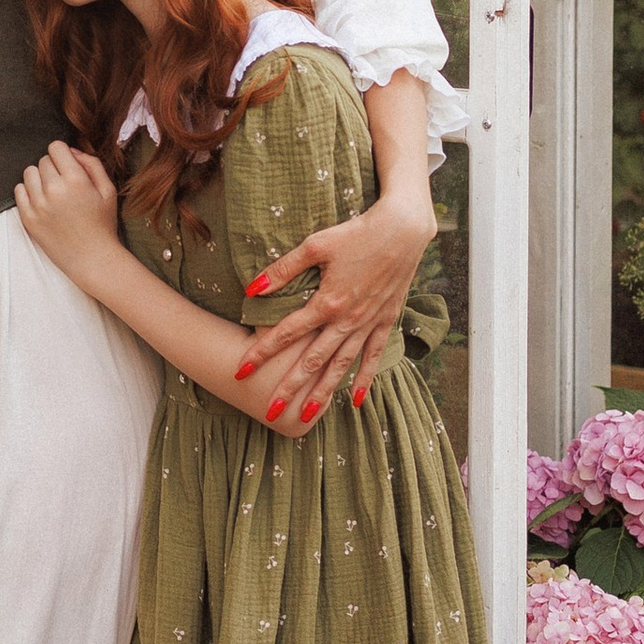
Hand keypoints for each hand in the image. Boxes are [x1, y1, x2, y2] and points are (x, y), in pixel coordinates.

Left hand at [16, 143, 122, 283]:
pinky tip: (42, 201)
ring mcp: (38, 205)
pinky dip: (28, 192)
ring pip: (29, 173)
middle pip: (43, 160)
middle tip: (65, 184)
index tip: (68, 165)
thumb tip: (71, 150)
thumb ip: (91, 163)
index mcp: (75, 180)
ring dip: (40, 178)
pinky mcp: (28, 218)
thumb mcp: (107, 189)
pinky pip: (18, 190)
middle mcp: (54, 190)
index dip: (63, 154)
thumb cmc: (102, 224)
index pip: (55, 147)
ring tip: (53, 192)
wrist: (92, 258)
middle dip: (53, 167)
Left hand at [239, 186, 434, 422]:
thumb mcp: (315, 245)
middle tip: (270, 410)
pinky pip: (374, 356)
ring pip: (341, 365)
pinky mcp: (386, 321)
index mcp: (326, 302)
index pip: (285, 333)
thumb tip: (251, 289)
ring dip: (324, 391)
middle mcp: (347, 320)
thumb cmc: (356, 232)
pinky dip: (364, 378)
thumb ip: (283, 270)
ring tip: (307, 413)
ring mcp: (368, 323)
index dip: (261, 352)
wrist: (403, 230)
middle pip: (312, 360)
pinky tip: (355, 399)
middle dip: (290, 386)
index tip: (241, 370)